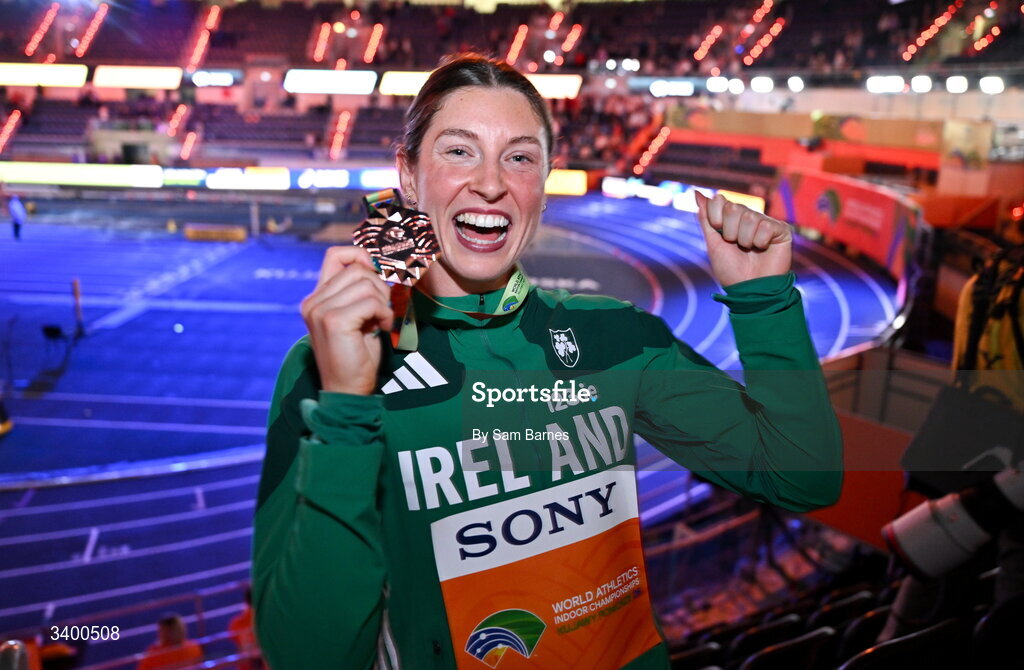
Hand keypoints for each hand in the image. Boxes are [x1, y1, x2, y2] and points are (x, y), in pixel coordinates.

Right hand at [300, 246, 391, 394]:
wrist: (347, 390)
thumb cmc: (357, 355)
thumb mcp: (360, 317)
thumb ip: (362, 292)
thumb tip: (383, 267)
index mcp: (317, 298)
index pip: (336, 255)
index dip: (362, 257)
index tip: (380, 277)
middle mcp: (313, 301)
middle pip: (358, 269)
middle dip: (380, 287)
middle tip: (385, 311)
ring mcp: (320, 310)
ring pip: (366, 284)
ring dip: (384, 302)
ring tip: (382, 321)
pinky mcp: (333, 321)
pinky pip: (371, 301)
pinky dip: (384, 313)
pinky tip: (383, 328)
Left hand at [695, 191, 792, 286]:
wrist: (749, 289)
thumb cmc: (730, 269)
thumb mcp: (713, 243)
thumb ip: (705, 218)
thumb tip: (696, 193)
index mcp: (730, 218)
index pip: (719, 200)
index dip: (715, 218)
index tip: (720, 234)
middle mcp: (747, 216)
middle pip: (733, 208)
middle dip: (730, 232)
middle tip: (737, 245)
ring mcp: (764, 221)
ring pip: (749, 218)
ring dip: (745, 240)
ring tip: (750, 250)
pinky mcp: (781, 229)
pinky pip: (765, 226)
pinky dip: (760, 242)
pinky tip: (763, 249)